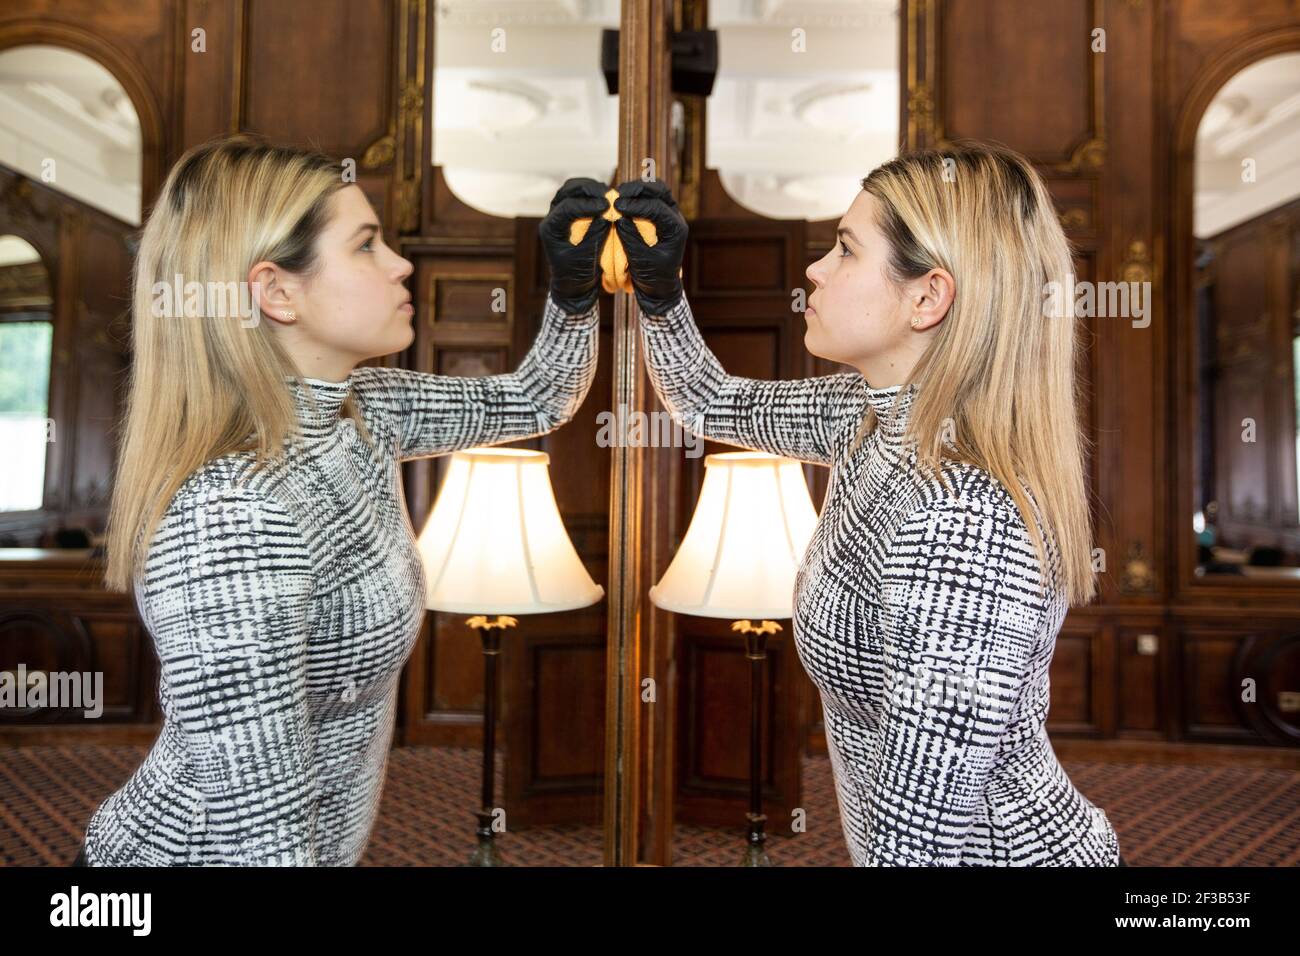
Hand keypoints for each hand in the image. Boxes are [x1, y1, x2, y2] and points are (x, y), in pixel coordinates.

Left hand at [540, 178, 611, 314]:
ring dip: (591, 188)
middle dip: (590, 190)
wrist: (573, 285)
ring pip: (572, 188)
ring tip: (609, 195)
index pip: (567, 207)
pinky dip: (592, 193)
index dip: (588, 204)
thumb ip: (595, 234)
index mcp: (551, 229)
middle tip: (609, 195)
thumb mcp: (587, 257)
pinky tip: (606, 199)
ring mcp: (559, 212)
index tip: (607, 206)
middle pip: (568, 190)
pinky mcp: (569, 212)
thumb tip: (607, 213)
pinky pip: (579, 194)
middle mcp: (551, 217)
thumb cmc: (578, 274)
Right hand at [612, 179, 686, 315]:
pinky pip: (651, 197)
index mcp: (675, 229)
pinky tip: (623, 199)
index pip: (656, 208)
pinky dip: (637, 195)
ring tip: (619, 194)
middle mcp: (675, 217)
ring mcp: (669, 213)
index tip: (617, 206)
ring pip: (656, 190)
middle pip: (660, 191)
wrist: (660, 286)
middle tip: (618, 193)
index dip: (635, 205)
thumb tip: (619, 216)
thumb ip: (630, 237)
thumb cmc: (652, 276)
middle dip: (638, 189)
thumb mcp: (640, 259)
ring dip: (638, 189)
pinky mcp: (660, 214)